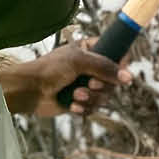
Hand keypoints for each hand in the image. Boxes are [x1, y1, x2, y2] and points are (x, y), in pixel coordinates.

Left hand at [0, 39, 129, 116]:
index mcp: (89, 50)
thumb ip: (105, 67)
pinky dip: (83, 108)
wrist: (30, 91)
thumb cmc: (49, 70)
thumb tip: (128, 77)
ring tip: (75, 94)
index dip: (120, 64)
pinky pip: (93, 108)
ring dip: (90, 98)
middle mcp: (89, 68)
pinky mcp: (80, 102)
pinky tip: (71, 104)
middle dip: (101, 86)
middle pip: (113, 80)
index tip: (120, 71)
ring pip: (104, 97)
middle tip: (89, 84)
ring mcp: (85, 85)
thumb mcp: (79, 61)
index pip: (116, 54)